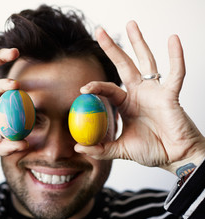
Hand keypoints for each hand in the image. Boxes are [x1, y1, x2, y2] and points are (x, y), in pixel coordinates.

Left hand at [75, 21, 204, 173]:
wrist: (175, 157)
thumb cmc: (152, 150)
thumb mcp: (121, 150)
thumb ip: (101, 149)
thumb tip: (77, 148)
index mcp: (126, 103)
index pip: (108, 88)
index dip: (96, 86)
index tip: (83, 89)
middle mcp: (139, 93)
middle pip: (124, 65)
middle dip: (112, 48)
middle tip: (99, 31)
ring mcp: (155, 91)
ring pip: (146, 61)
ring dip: (138, 42)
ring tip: (130, 24)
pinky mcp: (170, 95)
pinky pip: (175, 73)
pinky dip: (176, 57)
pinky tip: (173, 39)